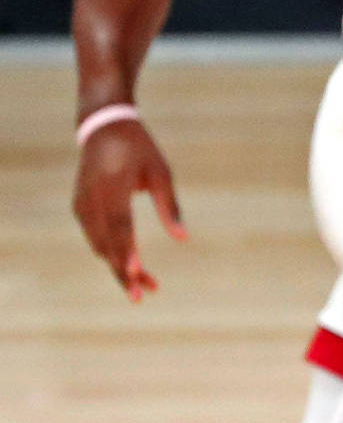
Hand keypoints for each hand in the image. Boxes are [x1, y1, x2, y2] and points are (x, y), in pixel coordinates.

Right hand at [72, 118, 185, 299]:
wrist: (104, 128)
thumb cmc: (140, 150)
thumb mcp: (161, 172)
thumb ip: (170, 205)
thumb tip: (183, 238)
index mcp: (113, 186)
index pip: (120, 224)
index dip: (126, 249)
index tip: (134, 271)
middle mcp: (92, 198)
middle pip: (107, 242)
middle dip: (124, 271)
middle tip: (144, 294)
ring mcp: (82, 203)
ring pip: (98, 244)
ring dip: (118, 265)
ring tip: (146, 284)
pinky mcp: (80, 207)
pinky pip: (95, 236)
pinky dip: (110, 252)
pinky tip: (129, 265)